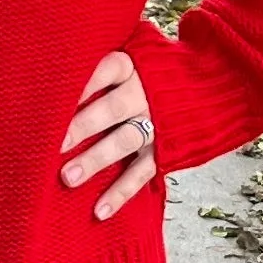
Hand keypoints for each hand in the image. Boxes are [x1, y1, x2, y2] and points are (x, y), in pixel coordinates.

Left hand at [60, 51, 157, 221]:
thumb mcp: (134, 52)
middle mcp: (145, 94)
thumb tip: (52, 55)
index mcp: (134, 66)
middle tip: (55, 143)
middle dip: (83, 125)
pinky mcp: (166, 151)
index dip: (84, 81)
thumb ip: (100, 57)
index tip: (56, 94)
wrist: (211, 83)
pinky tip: (99, 211)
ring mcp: (157, 124)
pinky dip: (121, 193)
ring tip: (67, 178)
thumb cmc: (151, 69)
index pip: (107, 69)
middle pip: (113, 109)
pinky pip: (142, 173)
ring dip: (96, 160)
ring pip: (125, 142)